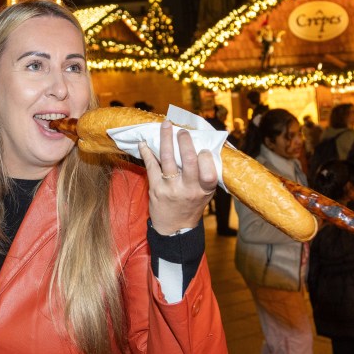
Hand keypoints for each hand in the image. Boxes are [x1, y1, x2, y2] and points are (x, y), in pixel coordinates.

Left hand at [138, 120, 218, 234]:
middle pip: (188, 160)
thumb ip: (205, 174)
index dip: (206, 158)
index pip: (209, 172)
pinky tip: (145, 142)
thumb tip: (201, 145)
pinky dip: (147, 152)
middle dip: (185, 141)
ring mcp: (170, 188)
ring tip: (166, 125)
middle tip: (182, 131)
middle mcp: (188, 189)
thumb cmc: (191, 205)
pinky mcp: (155, 188)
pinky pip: (151, 165)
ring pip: (168, 158)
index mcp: (204, 190)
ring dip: (166, 138)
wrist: (175, 228)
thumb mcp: (205, 193)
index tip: (202, 149)